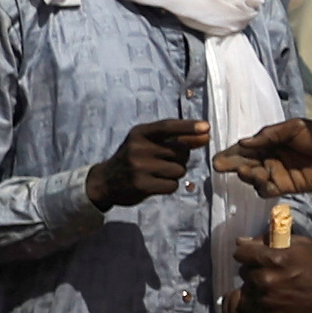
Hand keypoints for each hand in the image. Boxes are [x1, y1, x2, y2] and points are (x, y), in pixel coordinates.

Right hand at [84, 117, 206, 211]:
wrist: (105, 181)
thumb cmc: (133, 158)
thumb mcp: (149, 144)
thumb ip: (178, 139)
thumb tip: (205, 134)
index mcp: (140, 133)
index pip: (168, 126)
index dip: (188, 127)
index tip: (206, 127)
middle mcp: (139, 147)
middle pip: (181, 152)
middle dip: (181, 158)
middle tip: (164, 162)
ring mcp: (139, 167)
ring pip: (179, 170)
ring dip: (175, 174)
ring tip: (158, 174)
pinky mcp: (141, 185)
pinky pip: (172, 185)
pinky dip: (169, 186)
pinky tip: (156, 184)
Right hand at [219, 117, 311, 192]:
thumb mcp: (295, 128)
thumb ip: (269, 135)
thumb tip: (243, 143)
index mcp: (271, 142)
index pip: (246, 148)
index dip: (232, 152)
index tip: (218, 158)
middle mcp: (270, 158)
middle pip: (245, 163)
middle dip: (232, 165)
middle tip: (220, 166)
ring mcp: (277, 173)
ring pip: (253, 177)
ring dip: (247, 175)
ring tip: (248, 172)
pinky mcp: (285, 187)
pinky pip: (266, 190)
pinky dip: (262, 187)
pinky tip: (264, 182)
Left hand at [231, 231, 311, 312]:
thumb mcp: (301, 245)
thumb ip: (269, 240)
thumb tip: (241, 241)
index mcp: (272, 259)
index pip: (241, 253)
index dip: (248, 253)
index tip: (256, 256)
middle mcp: (265, 280)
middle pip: (243, 272)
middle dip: (254, 270)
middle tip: (270, 274)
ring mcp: (265, 301)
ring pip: (245, 292)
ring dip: (254, 289)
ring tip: (271, 289)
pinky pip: (250, 310)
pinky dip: (258, 306)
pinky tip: (272, 302)